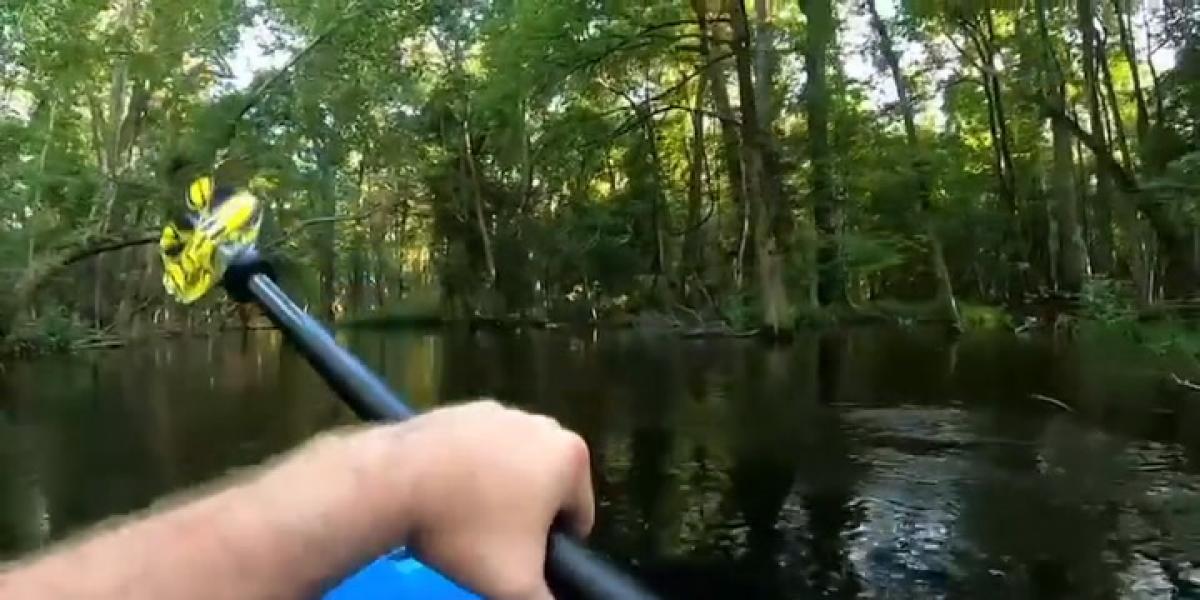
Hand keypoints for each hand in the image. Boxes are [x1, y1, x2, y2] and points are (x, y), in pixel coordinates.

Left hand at [360, 401, 594, 599]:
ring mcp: (502, 411)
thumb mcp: (516, 586)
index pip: (577, 519)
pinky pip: (480, 451)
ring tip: (463, 517)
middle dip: (525, 516)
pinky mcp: (465, 408)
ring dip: (498, 493)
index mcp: (572, 457)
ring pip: (513, 468)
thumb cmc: (466, 530)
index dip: (551, 548)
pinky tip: (445, 493)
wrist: (394, 482)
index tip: (517, 557)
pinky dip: (470, 471)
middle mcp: (545, 424)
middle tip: (490, 541)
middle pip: (547, 490)